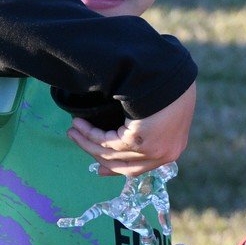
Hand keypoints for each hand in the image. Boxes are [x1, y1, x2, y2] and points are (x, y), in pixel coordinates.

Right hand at [68, 83, 196, 176]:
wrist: (173, 75)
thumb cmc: (170, 85)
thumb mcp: (163, 110)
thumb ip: (149, 127)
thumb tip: (128, 129)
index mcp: (172, 148)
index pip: (141, 167)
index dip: (117, 168)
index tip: (100, 168)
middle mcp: (164, 155)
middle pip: (124, 166)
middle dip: (96, 154)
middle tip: (77, 140)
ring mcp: (153, 152)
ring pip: (111, 154)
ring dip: (87, 143)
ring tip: (72, 131)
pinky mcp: (139, 143)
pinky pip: (107, 142)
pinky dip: (90, 134)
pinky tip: (79, 125)